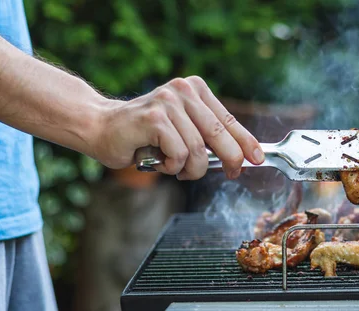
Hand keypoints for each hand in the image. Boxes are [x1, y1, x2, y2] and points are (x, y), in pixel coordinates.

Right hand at [93, 76, 263, 179]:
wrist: (100, 127)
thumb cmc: (143, 135)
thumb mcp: (181, 130)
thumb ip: (206, 137)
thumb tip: (238, 157)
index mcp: (194, 89)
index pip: (228, 119)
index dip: (246, 141)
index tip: (258, 158)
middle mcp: (183, 91)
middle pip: (220, 134)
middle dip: (230, 160)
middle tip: (231, 173)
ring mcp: (168, 102)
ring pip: (199, 150)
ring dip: (190, 170)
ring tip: (175, 168)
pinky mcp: (155, 117)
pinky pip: (179, 154)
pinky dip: (172, 167)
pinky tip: (159, 161)